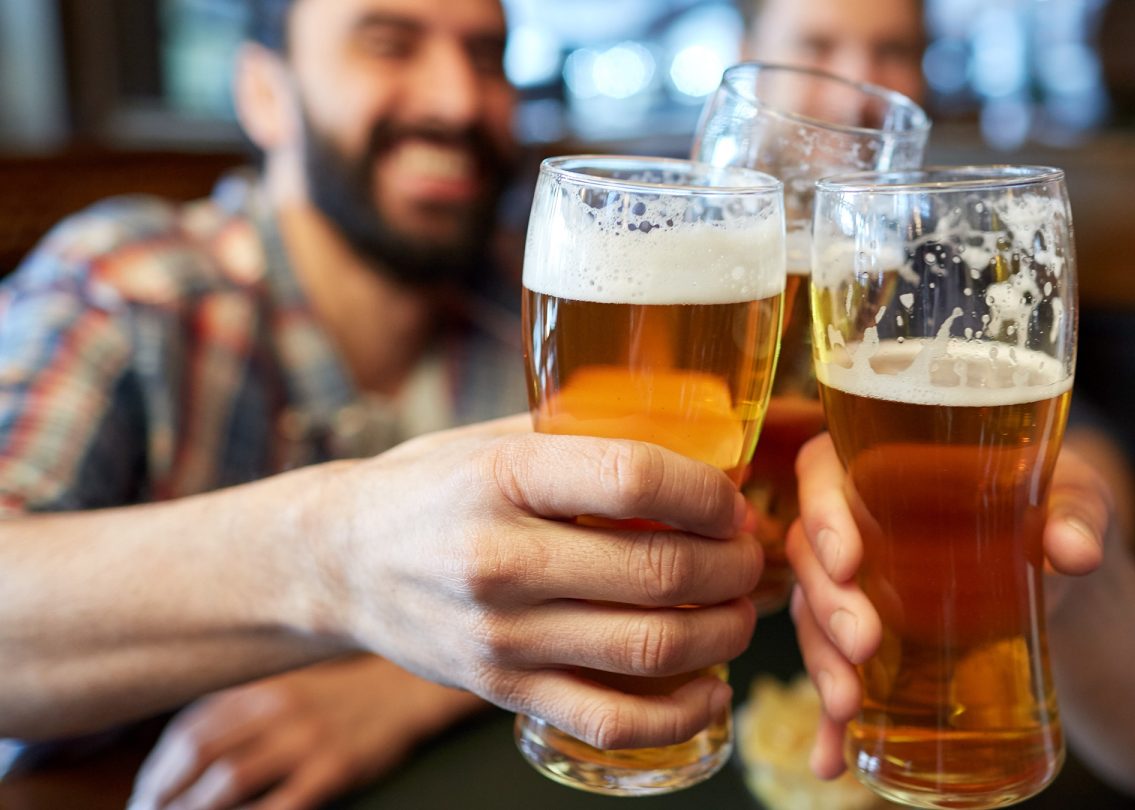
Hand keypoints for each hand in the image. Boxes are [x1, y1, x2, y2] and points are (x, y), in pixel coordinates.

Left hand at [129, 656, 478, 809]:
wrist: (405, 692)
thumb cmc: (337, 696)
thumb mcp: (285, 686)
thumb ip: (238, 708)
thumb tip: (180, 750)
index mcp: (261, 687)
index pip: (189, 729)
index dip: (157, 767)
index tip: (146, 793)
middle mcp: (279, 707)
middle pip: (199, 753)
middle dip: (164, 792)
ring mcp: (308, 738)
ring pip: (231, 780)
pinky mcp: (337, 767)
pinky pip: (283, 803)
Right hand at [302, 422, 762, 751]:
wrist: (337, 564)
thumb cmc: (429, 489)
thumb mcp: (492, 440)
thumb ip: (581, 437)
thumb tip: (695, 434)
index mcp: (503, 478)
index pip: (634, 478)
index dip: (708, 492)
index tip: (734, 500)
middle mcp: (501, 559)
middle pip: (658, 569)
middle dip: (732, 565)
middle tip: (751, 555)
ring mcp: (502, 635)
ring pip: (650, 647)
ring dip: (723, 632)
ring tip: (741, 611)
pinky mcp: (503, 691)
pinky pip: (610, 718)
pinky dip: (679, 714)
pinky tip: (711, 689)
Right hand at [786, 434, 1111, 777]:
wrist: (1066, 575)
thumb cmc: (1058, 509)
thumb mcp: (1078, 498)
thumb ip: (1079, 515)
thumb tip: (1074, 550)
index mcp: (887, 463)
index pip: (823, 469)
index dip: (822, 512)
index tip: (849, 559)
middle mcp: (858, 521)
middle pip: (811, 554)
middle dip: (827, 604)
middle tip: (865, 642)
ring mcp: (859, 586)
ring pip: (813, 617)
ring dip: (821, 662)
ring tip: (847, 705)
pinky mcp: (871, 642)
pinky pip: (837, 675)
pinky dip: (830, 722)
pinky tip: (832, 758)